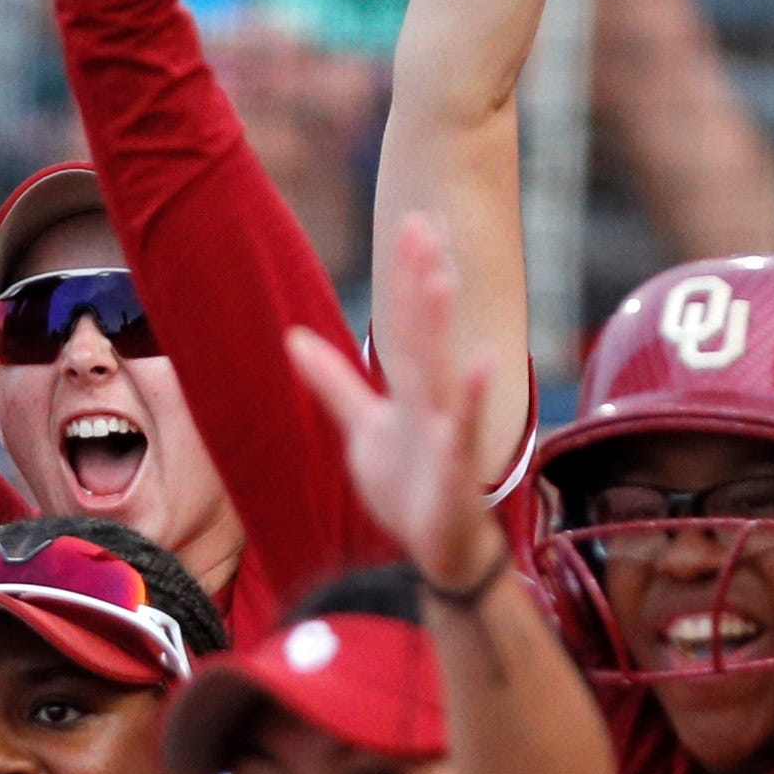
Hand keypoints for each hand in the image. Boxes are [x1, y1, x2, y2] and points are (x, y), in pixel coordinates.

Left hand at [289, 215, 508, 574]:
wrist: (437, 549)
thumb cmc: (407, 487)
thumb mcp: (362, 429)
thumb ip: (333, 383)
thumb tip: (293, 339)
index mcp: (408, 392)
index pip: (402, 325)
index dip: (403, 277)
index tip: (411, 224)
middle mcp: (429, 404)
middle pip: (421, 335)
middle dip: (421, 282)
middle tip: (423, 228)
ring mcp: (445, 435)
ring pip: (439, 374)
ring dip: (440, 329)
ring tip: (440, 280)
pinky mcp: (455, 472)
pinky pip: (462, 432)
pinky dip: (469, 402)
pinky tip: (481, 366)